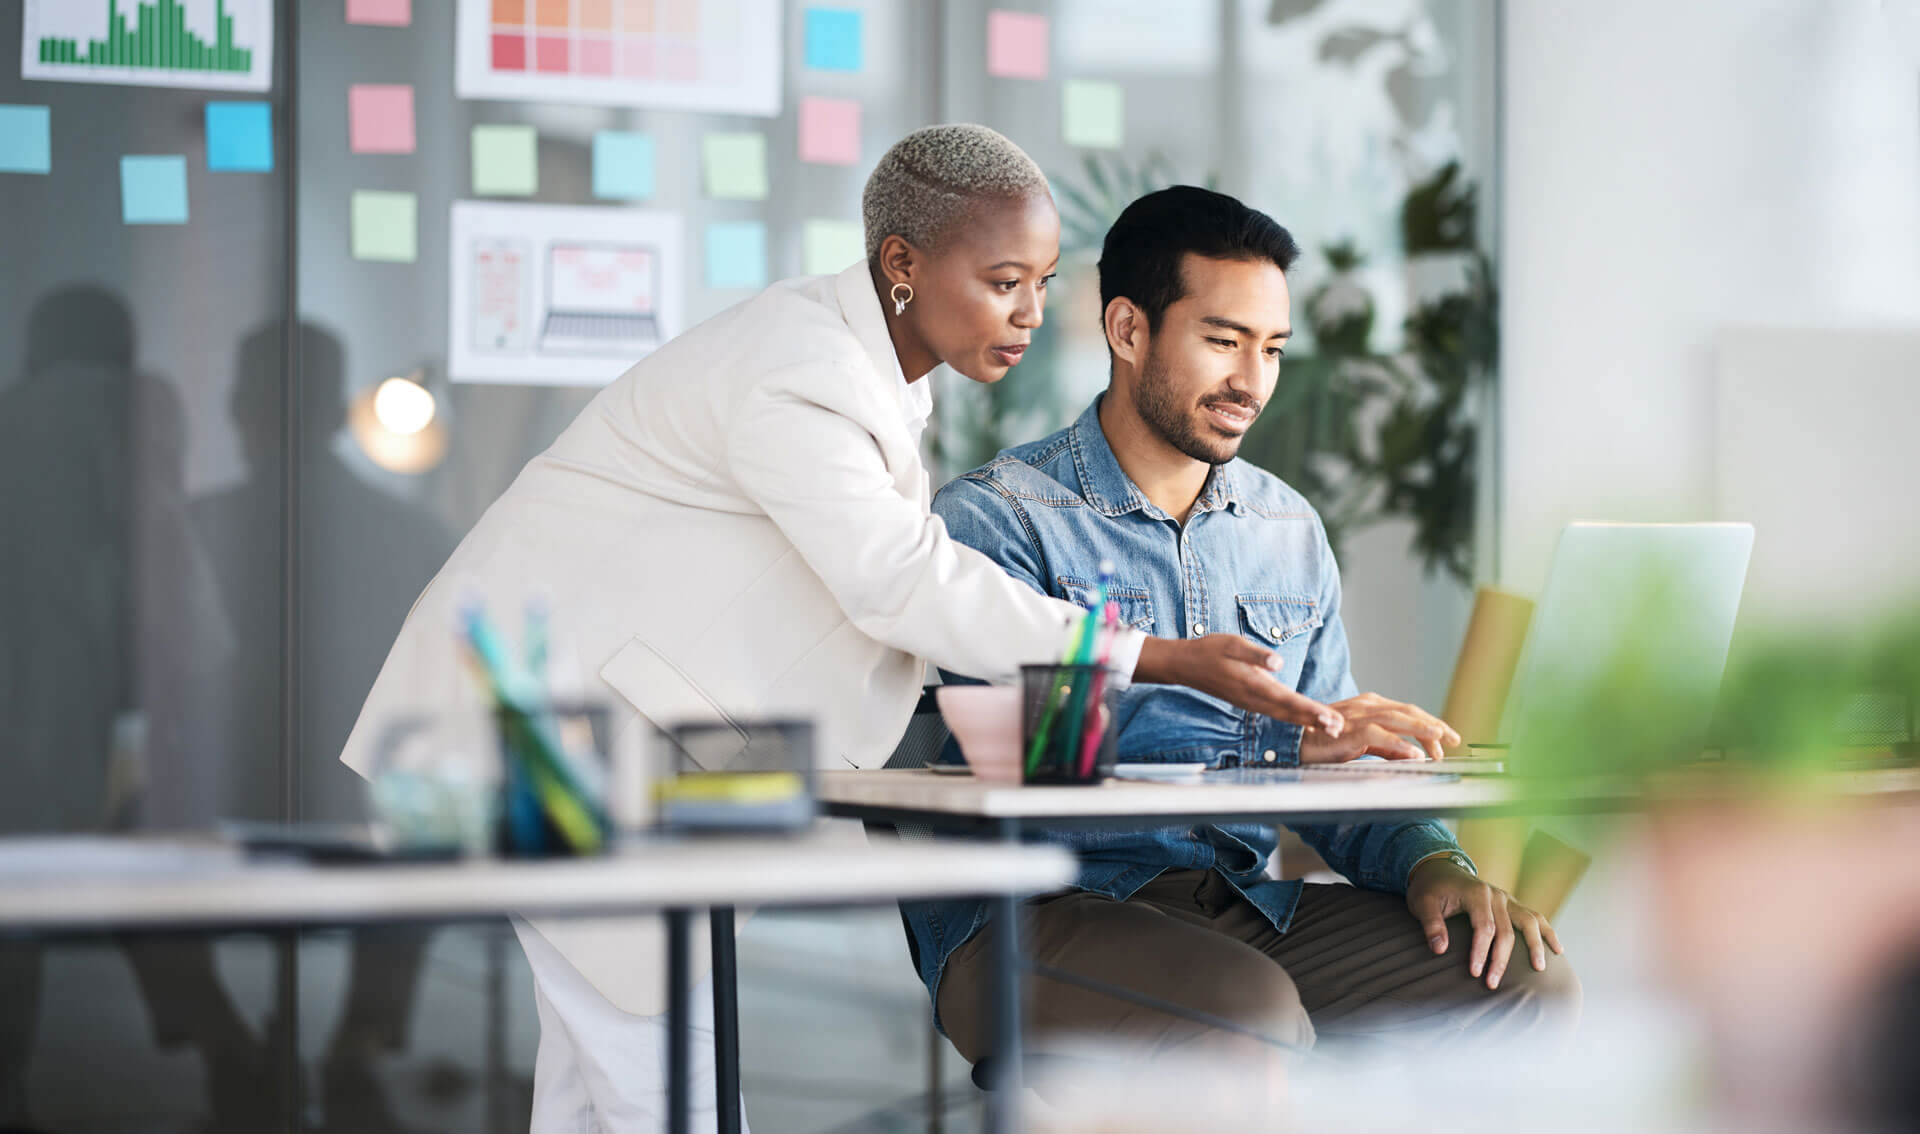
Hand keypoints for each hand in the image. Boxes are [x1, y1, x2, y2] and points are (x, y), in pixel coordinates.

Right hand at [1136, 634, 1344, 735]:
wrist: (1185, 665)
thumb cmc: (1209, 650)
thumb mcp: (1231, 643)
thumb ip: (1255, 654)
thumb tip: (1278, 663)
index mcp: (1252, 684)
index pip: (1287, 700)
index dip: (1310, 710)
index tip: (1329, 718)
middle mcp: (1253, 698)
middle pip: (1290, 713)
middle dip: (1315, 720)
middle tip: (1338, 728)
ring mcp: (1251, 702)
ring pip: (1284, 715)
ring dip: (1307, 721)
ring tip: (1330, 728)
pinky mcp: (1250, 701)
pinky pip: (1277, 713)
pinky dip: (1294, 718)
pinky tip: (1306, 720)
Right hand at [1300, 692, 1459, 762]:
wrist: (1295, 741)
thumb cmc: (1325, 741)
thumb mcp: (1362, 742)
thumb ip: (1387, 747)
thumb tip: (1413, 753)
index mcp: (1371, 705)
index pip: (1408, 711)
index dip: (1430, 723)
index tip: (1446, 738)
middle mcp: (1368, 706)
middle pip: (1409, 712)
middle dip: (1434, 725)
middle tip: (1453, 739)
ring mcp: (1360, 716)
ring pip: (1399, 719)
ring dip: (1423, 729)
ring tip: (1442, 738)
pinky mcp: (1351, 731)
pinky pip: (1381, 737)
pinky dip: (1400, 745)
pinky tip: (1415, 754)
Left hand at [1406, 858, 1562, 989]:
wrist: (1438, 869)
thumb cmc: (1430, 889)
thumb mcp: (1422, 903)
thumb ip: (1431, 924)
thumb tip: (1440, 949)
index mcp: (1476, 893)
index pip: (1484, 927)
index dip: (1480, 952)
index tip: (1475, 973)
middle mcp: (1496, 895)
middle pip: (1507, 931)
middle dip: (1501, 959)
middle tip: (1493, 984)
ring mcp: (1507, 899)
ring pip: (1529, 922)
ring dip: (1535, 945)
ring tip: (1539, 968)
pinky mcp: (1511, 904)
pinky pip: (1534, 917)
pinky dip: (1547, 932)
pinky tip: (1557, 949)